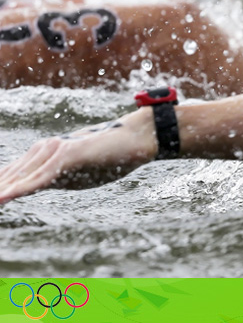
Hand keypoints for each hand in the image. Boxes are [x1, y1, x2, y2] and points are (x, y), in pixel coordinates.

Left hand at [0, 108, 156, 202]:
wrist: (138, 138)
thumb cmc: (114, 154)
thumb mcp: (82, 170)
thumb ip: (61, 177)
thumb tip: (42, 185)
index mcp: (48, 155)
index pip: (14, 174)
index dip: (0, 187)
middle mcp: (46, 149)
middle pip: (11, 176)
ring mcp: (55, 151)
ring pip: (20, 178)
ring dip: (1, 191)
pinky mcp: (67, 154)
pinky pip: (39, 177)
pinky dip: (20, 188)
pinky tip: (4, 197)